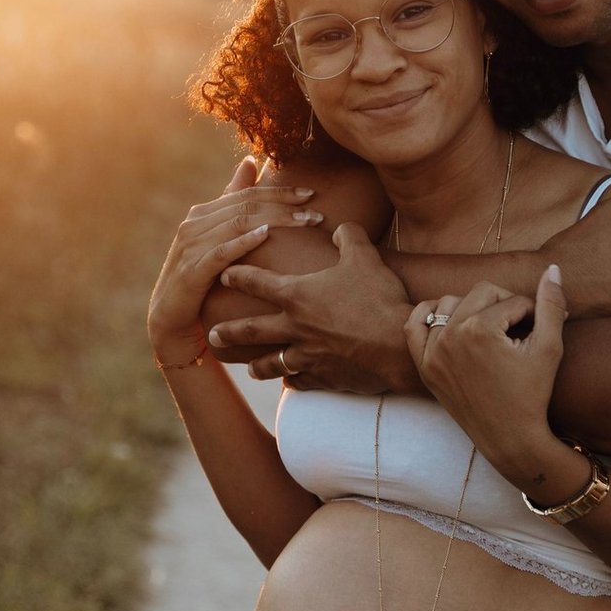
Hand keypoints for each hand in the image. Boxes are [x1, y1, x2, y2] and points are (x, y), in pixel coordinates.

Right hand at [147, 158, 321, 360]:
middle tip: (316, 212)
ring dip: (274, 219)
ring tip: (304, 222)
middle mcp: (194, 224)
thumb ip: (232, 204)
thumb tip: (250, 162)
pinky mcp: (191, 270)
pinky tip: (266, 235)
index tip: (310, 193)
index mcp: (203, 213)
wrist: (171, 322)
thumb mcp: (218, 240)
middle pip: (246, 205)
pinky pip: (221, 251)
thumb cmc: (201, 279)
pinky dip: (244, 241)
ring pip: (238, 223)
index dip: (280, 192)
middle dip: (284, 206)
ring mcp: (190, 245)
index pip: (247, 193)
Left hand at [209, 222, 415, 392]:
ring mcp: (306, 355)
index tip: (223, 274)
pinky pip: (301, 381)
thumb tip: (342, 228)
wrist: (398, 345)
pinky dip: (294, 381)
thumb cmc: (379, 298)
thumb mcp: (365, 257)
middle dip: (229, 332)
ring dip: (258, 367)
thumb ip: (350, 237)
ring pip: (272, 363)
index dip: (237, 276)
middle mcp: (294, 327)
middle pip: (251, 330)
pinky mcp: (323, 377)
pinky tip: (292, 382)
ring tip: (249, 369)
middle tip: (212, 335)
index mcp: (297, 295)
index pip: (257, 283)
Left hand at [404, 267, 569, 481]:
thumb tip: (553, 267)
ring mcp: (433, 351)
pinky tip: (447, 318)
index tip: (541, 330)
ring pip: (449, 302)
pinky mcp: (424, 366)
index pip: (511, 300)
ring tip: (491, 328)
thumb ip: (551, 304)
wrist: (510, 438)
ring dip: (471, 307)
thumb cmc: (533, 394)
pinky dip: (427, 314)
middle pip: (482, 293)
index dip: (532, 312)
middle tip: (519, 328)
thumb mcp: (549, 348)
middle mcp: (450, 336)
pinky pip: (415, 325)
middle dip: (504, 305)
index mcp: (480, 329)